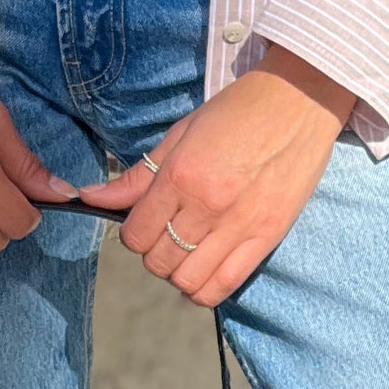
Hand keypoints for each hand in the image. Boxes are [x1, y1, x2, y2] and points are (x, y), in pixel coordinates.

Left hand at [78, 47, 354, 306]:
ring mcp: (240, 225)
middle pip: (159, 261)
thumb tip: (89, 197)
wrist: (299, 100)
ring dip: (179, 272)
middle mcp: (207, 205)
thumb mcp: (180, 134)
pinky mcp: (268, 237)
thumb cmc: (236, 110)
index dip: (133, 233)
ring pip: (189, 281)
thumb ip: (138, 175)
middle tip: (165, 234)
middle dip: (153, 253)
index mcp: (181, 175)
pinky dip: (207, 289)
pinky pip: (227, 284)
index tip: (143, 221)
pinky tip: (204, 270)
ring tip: (186, 252)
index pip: (136, 233)